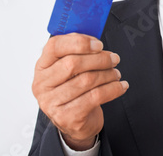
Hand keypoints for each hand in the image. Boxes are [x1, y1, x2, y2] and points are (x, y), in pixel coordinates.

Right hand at [32, 33, 128, 150]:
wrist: (74, 122)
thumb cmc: (74, 90)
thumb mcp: (70, 70)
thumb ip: (78, 52)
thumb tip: (94, 40)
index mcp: (42, 66)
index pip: (54, 46)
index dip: (79, 42)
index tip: (98, 44)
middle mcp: (42, 84)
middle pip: (73, 63)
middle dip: (99, 59)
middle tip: (114, 58)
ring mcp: (52, 102)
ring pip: (87, 80)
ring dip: (108, 74)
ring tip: (116, 73)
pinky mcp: (67, 116)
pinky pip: (96, 97)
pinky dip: (113, 89)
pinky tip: (120, 86)